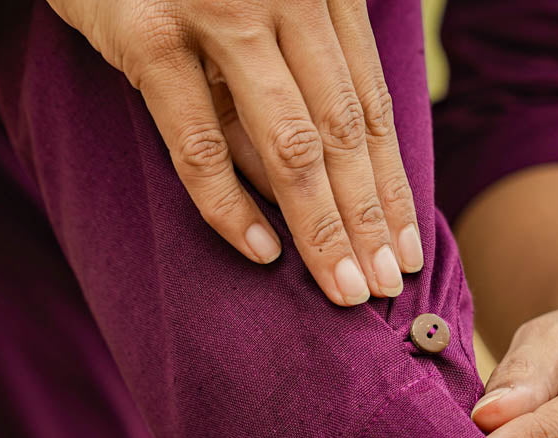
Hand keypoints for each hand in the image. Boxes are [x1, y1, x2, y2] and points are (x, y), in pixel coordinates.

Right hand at [46, 0, 421, 304]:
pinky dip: (230, 205)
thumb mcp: (254, 14)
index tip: (407, 251)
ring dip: (321, 228)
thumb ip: (285, 85)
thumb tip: (307, 194)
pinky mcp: (150, 36)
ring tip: (343, 288)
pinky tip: (262, 252)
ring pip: (288, 145)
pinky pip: (199, 143)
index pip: (370, 108)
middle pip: (341, 133)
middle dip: (367, 221)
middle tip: (384, 288)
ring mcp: (219, 13)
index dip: (391, 187)